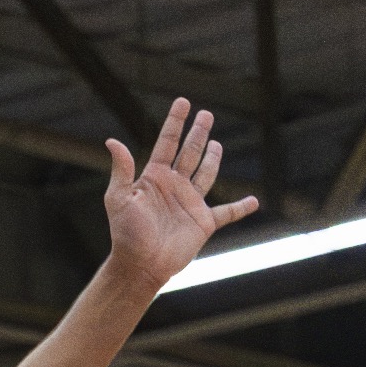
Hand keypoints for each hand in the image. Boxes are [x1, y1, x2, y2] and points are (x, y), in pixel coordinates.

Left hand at [102, 98, 257, 291]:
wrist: (140, 265)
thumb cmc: (125, 233)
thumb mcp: (119, 198)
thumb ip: (121, 170)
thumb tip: (112, 141)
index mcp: (154, 178)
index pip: (167, 143)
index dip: (175, 122)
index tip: (183, 102)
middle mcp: (174, 186)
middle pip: (190, 153)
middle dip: (197, 133)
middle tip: (206, 114)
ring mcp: (190, 203)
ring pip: (206, 174)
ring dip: (212, 159)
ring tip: (216, 144)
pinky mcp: (204, 222)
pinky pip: (227, 213)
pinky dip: (241, 208)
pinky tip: (253, 201)